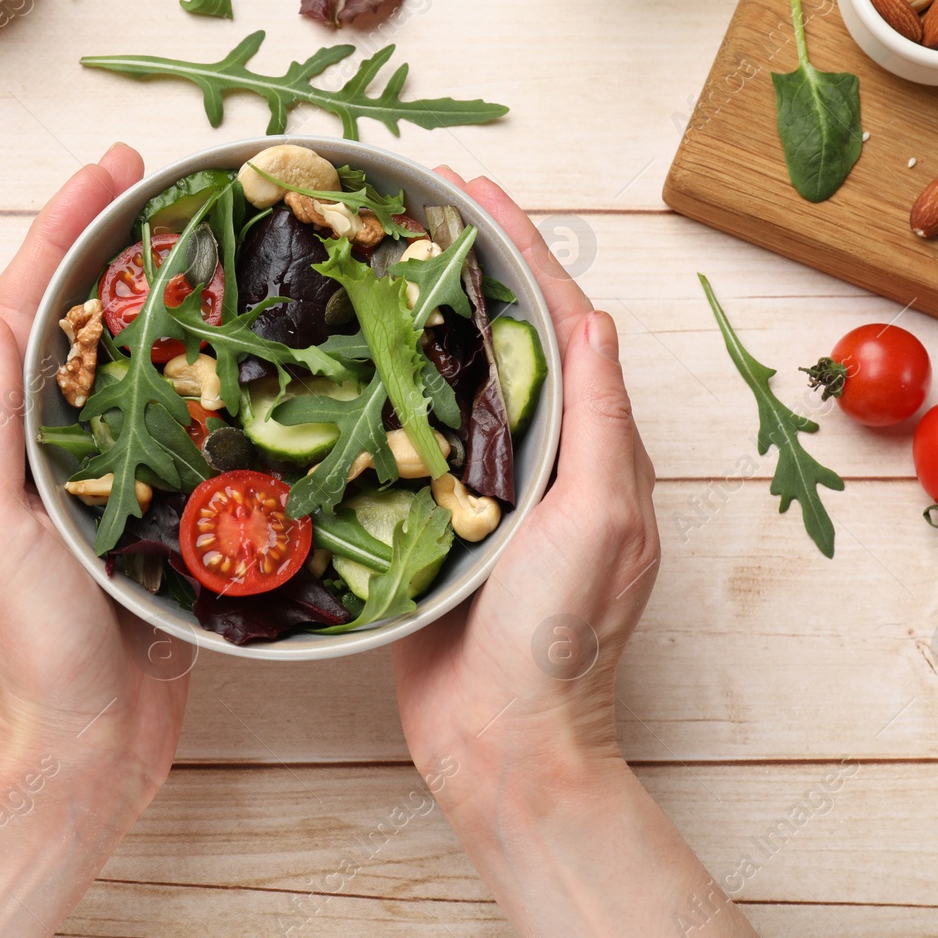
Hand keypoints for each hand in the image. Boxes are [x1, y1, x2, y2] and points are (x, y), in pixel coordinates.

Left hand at [0, 145, 188, 785]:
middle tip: (166, 181)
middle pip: (85, 320)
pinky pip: (188, 427)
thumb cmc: (26, 650)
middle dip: (116, 243)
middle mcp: (54, 445)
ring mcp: (112, 476)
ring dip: (170, 297)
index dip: (63, 231)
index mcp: (4, 438)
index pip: (29, 309)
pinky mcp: (165, 513)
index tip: (110, 170)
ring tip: (213, 238)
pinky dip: (211, 377)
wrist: (83, 746)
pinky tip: (250, 349)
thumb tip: (0, 324)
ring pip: (139, 364)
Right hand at [391, 178, 790, 937]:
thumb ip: (598, 419)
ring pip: (448, 388)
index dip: (517, 249)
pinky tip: (336, 371)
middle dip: (461, 271)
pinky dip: (378, 400)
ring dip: (415, 325)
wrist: (504, 748)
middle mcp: (540, 462)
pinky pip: (404, 448)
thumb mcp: (601, 518)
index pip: (557, 322)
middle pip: (499, 341)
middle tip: (405, 212)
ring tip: (365, 268)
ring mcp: (482, 496)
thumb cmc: (562, 640)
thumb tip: (591, 318)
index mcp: (591, 448)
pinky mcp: (429, 529)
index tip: (470, 188)